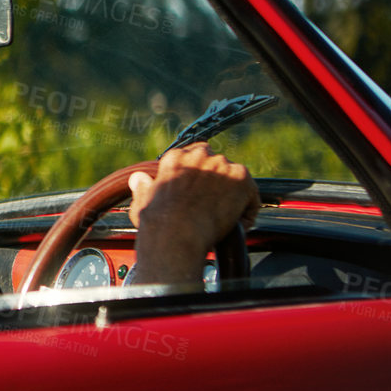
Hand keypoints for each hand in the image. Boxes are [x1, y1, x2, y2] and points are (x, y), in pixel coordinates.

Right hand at [127, 143, 259, 285]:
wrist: (176, 235)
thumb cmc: (157, 222)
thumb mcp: (143, 200)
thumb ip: (143, 186)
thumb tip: (138, 179)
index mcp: (176, 158)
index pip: (196, 155)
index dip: (200, 174)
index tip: (199, 190)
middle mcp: (200, 156)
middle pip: (217, 164)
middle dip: (217, 182)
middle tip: (212, 204)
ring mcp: (222, 166)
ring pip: (235, 179)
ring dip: (233, 196)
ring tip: (224, 218)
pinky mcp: (241, 180)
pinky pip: (251, 196)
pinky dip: (248, 211)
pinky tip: (237, 225)